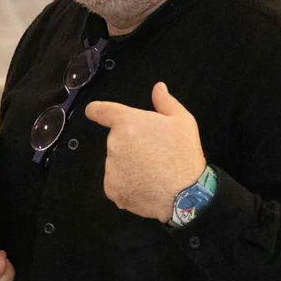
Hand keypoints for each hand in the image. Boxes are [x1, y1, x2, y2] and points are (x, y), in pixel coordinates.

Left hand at [85, 82, 205, 221]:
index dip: (97, 110)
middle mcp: (113, 143)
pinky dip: (128, 185)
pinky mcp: (112, 190)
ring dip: (129, 166)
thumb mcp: (182, 121)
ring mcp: (110, 168)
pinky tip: (146, 186)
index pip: (101, 111)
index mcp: (127, 122)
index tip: (93, 112)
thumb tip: (158, 87)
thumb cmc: (183, 152)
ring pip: (117, 163)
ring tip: (153, 173)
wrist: (186, 194)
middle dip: (131, 145)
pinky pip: (117, 183)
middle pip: (117, 141)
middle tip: (154, 153)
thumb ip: (165, 102)